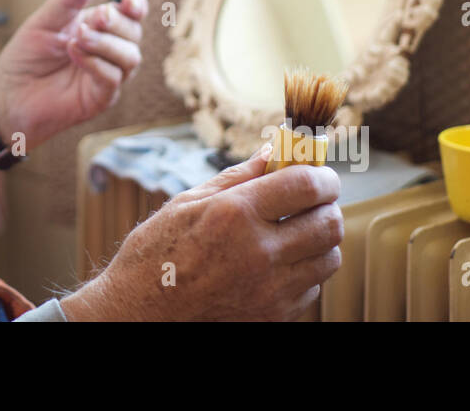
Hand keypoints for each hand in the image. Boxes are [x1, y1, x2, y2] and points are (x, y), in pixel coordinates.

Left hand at [0, 0, 147, 148]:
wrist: (8, 93)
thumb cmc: (26, 57)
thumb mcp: (45, 19)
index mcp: (98, 26)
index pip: (130, 12)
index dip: (135, 4)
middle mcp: (108, 50)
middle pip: (134, 32)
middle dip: (118, 22)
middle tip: (97, 17)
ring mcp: (107, 74)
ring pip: (130, 56)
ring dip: (106, 43)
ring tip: (78, 37)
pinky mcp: (101, 98)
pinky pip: (113, 78)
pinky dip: (96, 63)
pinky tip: (74, 53)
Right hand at [60, 147, 343, 320]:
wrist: (141, 315)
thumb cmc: (155, 255)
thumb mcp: (187, 204)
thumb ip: (238, 177)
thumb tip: (273, 151)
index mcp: (234, 214)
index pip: (305, 185)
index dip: (322, 175)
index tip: (321, 174)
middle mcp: (258, 253)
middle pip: (328, 223)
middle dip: (328, 206)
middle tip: (313, 201)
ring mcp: (270, 290)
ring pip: (329, 258)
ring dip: (321, 240)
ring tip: (297, 232)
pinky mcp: (273, 316)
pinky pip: (312, 288)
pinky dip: (305, 272)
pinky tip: (278, 264)